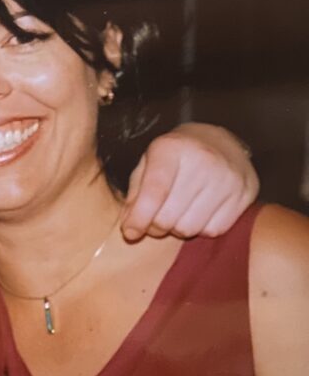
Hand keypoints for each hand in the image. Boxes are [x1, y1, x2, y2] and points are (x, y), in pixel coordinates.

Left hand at [121, 122, 257, 240]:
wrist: (219, 141)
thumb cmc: (175, 156)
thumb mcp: (148, 163)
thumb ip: (135, 194)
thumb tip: (129, 228)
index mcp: (171, 148)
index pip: (154, 191)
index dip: (139, 218)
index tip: (129, 233)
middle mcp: (203, 160)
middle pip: (169, 217)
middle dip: (155, 226)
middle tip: (154, 221)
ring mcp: (228, 177)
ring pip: (190, 228)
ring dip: (177, 229)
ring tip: (177, 213)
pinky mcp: (246, 193)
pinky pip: (214, 231)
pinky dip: (201, 228)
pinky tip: (198, 212)